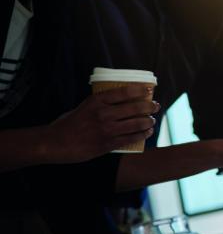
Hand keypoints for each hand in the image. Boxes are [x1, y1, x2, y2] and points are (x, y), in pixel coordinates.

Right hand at [44, 86, 159, 162]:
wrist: (56, 143)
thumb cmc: (70, 123)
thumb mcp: (84, 106)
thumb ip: (101, 104)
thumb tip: (122, 101)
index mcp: (97, 101)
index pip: (124, 92)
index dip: (139, 91)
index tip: (148, 90)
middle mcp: (104, 114)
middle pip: (135, 108)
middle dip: (149, 106)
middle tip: (155, 106)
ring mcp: (107, 129)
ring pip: (136, 123)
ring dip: (148, 121)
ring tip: (152, 120)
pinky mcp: (108, 143)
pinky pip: (131, 138)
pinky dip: (142, 134)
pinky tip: (147, 132)